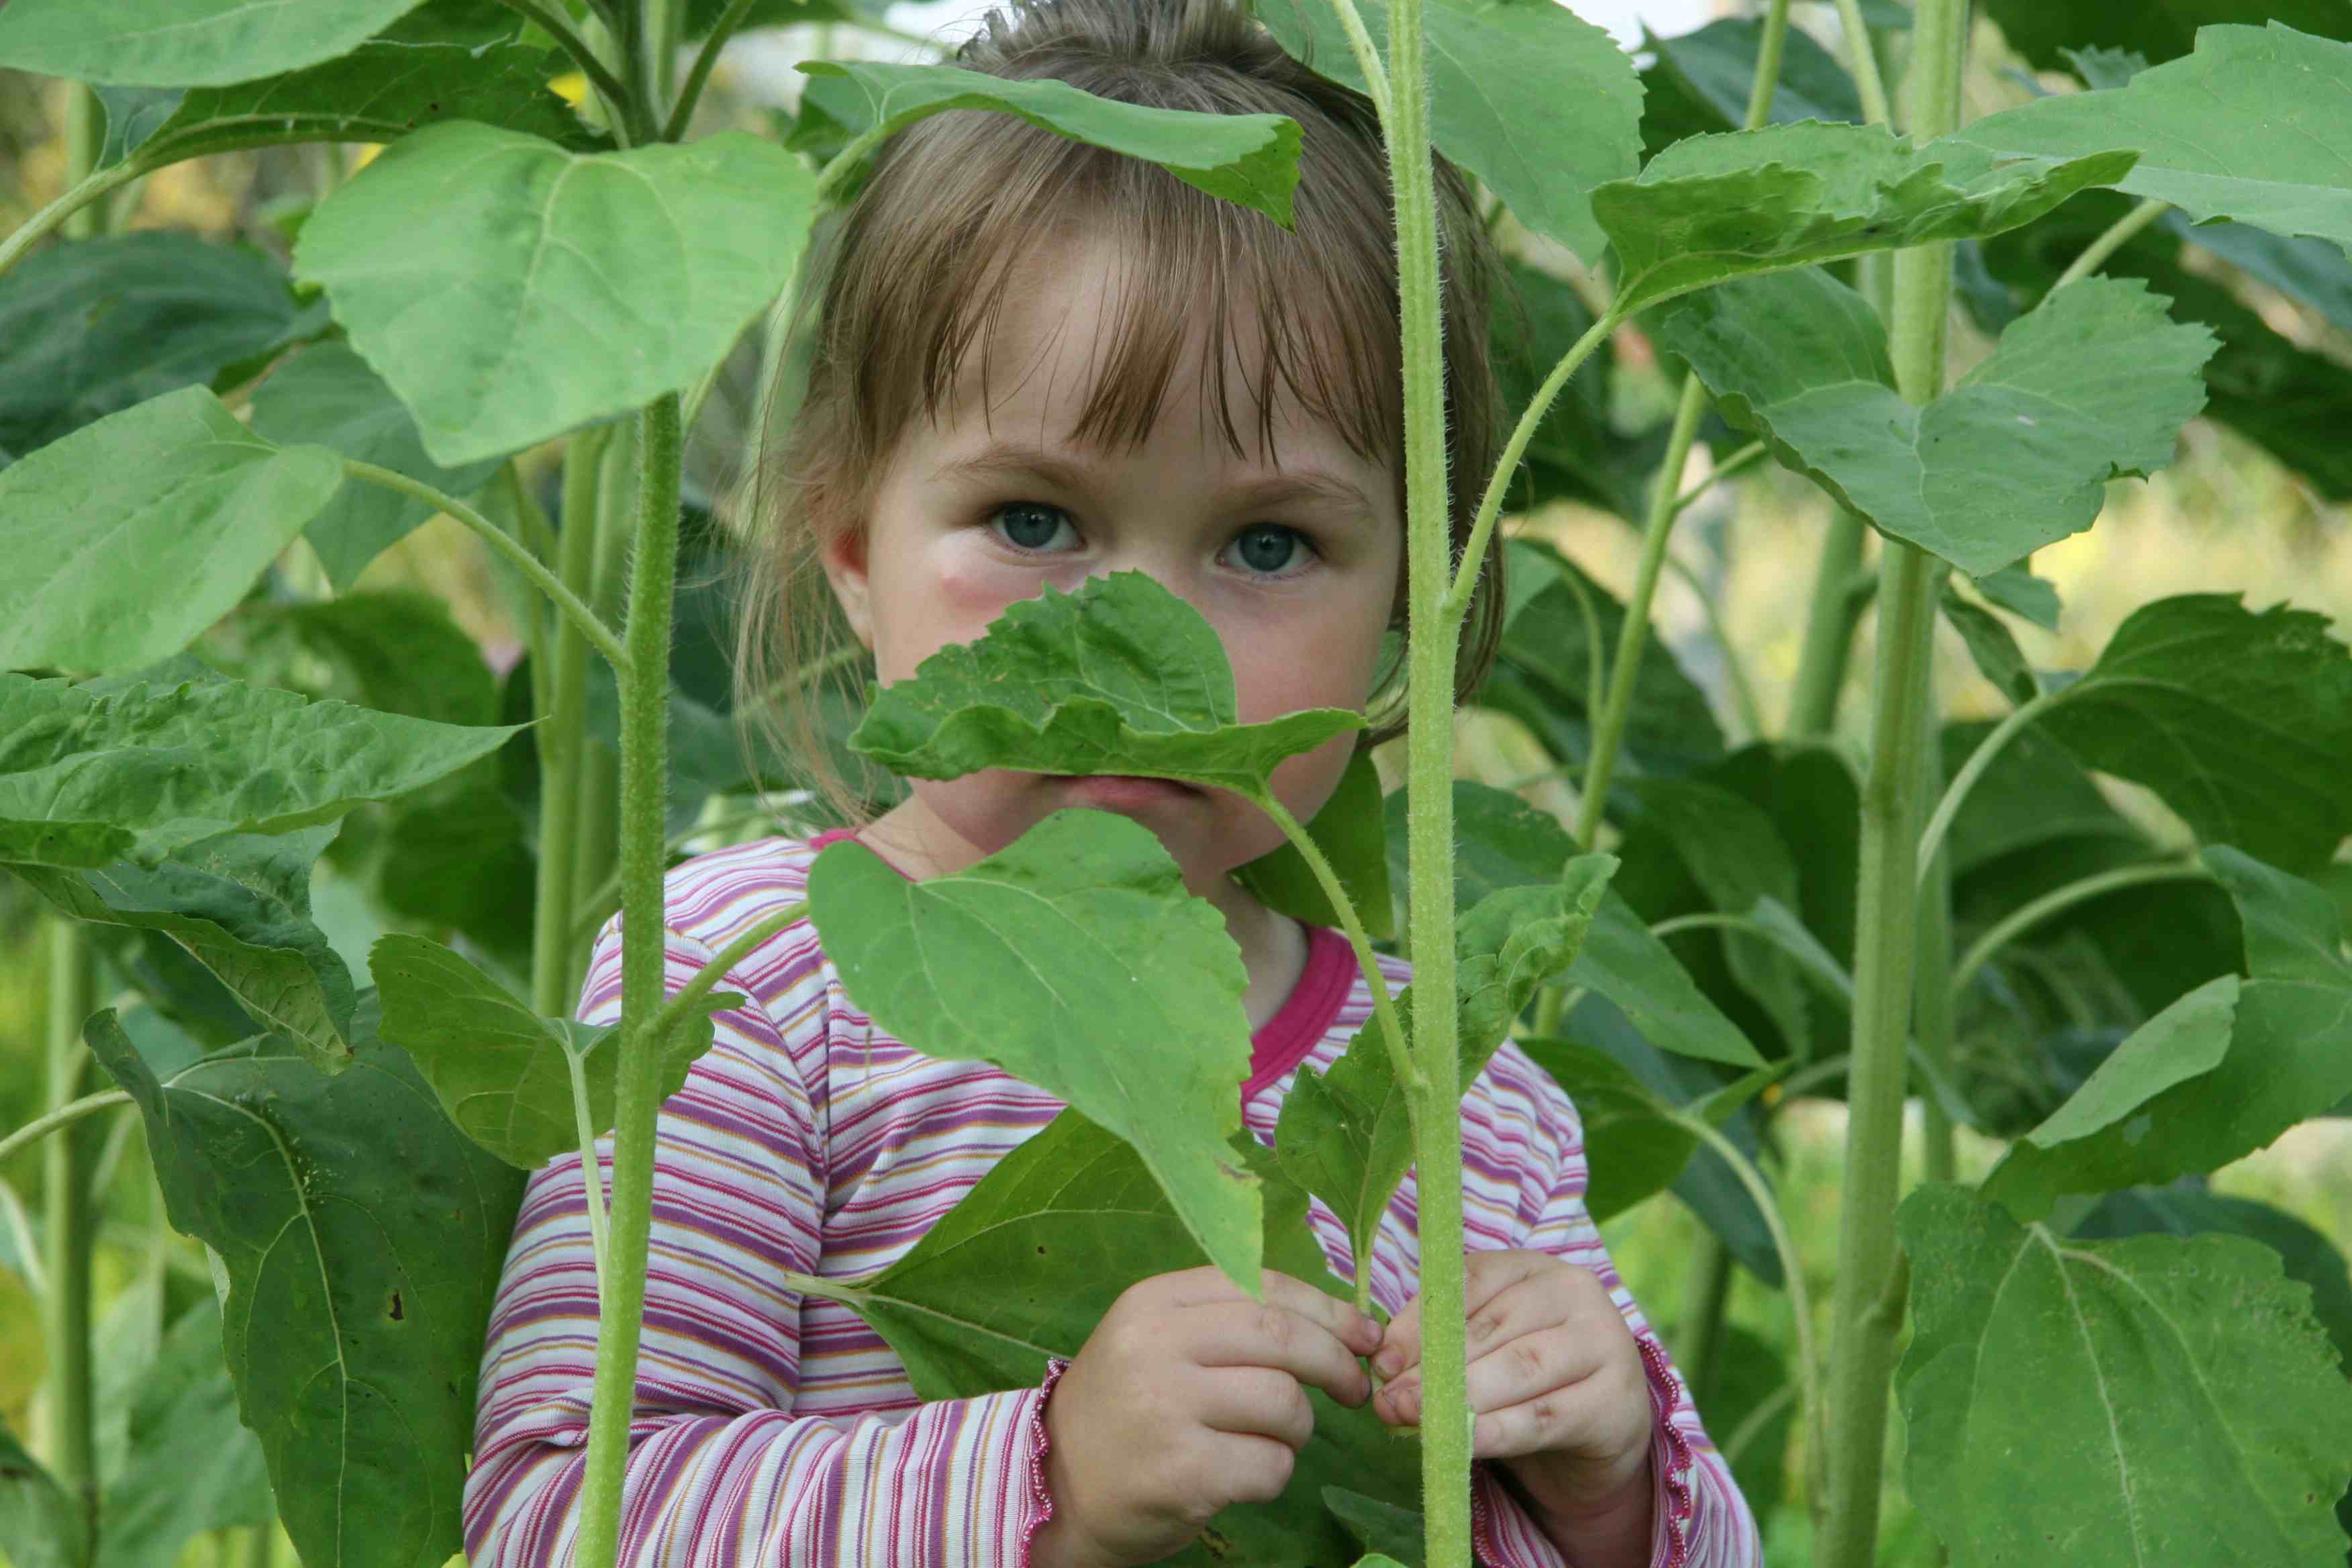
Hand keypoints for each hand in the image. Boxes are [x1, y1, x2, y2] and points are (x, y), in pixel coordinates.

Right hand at [1028, 1267, 1381, 1567]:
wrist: (1054, 1486)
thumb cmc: (1123, 1409)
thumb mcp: (1154, 1340)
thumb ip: (1224, 1319)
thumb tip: (1334, 1321)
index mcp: (1153, 1303)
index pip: (1261, 1287)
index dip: (1326, 1309)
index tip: (1362, 1334)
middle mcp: (1156, 1347)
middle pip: (1282, 1338)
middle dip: (1335, 1362)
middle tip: (1355, 1388)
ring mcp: (1167, 1410)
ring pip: (1284, 1403)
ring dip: (1300, 1428)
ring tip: (1276, 1439)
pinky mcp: (1182, 1473)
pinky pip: (1269, 1465)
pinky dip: (1276, 1472)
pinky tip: (1246, 1474)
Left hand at [1369, 1250, 1655, 1532]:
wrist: (1604, 1428)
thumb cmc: (1531, 1378)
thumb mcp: (1487, 1349)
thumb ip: (1442, 1347)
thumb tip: (1383, 1366)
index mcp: (1535, 1267)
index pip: (1470, 1282)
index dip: (1420, 1321)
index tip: (1381, 1361)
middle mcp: (1575, 1291)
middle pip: (1492, 1327)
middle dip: (1433, 1368)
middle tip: (1390, 1401)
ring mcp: (1603, 1342)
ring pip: (1518, 1368)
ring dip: (1459, 1398)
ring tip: (1415, 1420)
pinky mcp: (1614, 1400)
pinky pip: (1544, 1417)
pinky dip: (1497, 1432)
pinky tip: (1461, 1444)